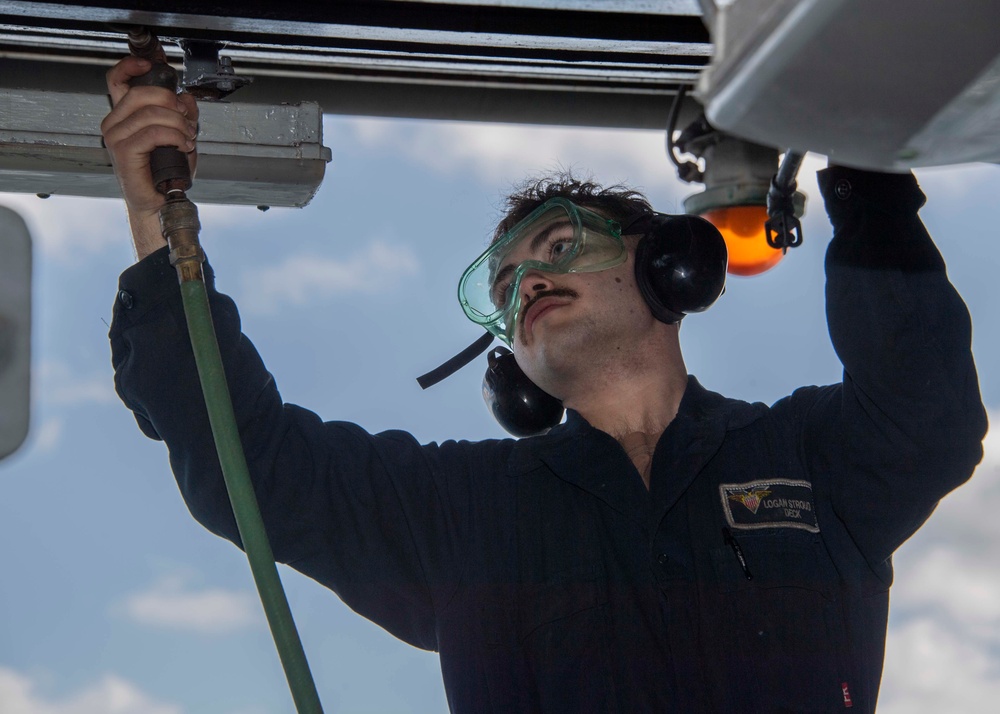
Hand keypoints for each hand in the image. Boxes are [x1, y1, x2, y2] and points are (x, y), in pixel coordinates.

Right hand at [101, 55, 198, 258]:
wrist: (160, 202)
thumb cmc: (166, 172)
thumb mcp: (181, 135)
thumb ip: (183, 114)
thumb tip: (187, 97)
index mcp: (124, 115)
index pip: (117, 80)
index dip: (132, 67)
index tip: (152, 65)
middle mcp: (114, 122)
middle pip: (141, 93)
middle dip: (172, 103)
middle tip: (188, 120)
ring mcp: (116, 136)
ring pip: (151, 113)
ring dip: (178, 123)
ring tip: (188, 137)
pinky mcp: (123, 151)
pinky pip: (153, 132)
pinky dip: (174, 137)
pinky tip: (183, 146)